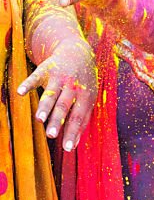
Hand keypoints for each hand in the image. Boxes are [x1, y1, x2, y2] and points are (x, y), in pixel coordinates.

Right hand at [18, 37, 96, 151]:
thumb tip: (73, 145)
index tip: (67, 148)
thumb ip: (81, 120)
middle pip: (64, 106)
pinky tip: (20, 92)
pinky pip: (36, 77)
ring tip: (39, 119)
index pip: (78, 117)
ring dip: (45, 106)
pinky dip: (28, 84)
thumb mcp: (88, 98)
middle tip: (51, 135)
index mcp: (85, 95)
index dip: (72, 132)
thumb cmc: (82, 82)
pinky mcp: (46, 69)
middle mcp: (73, 86)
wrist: (77, 52)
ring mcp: (60, 77)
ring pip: (51, 93)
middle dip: (58, 120)